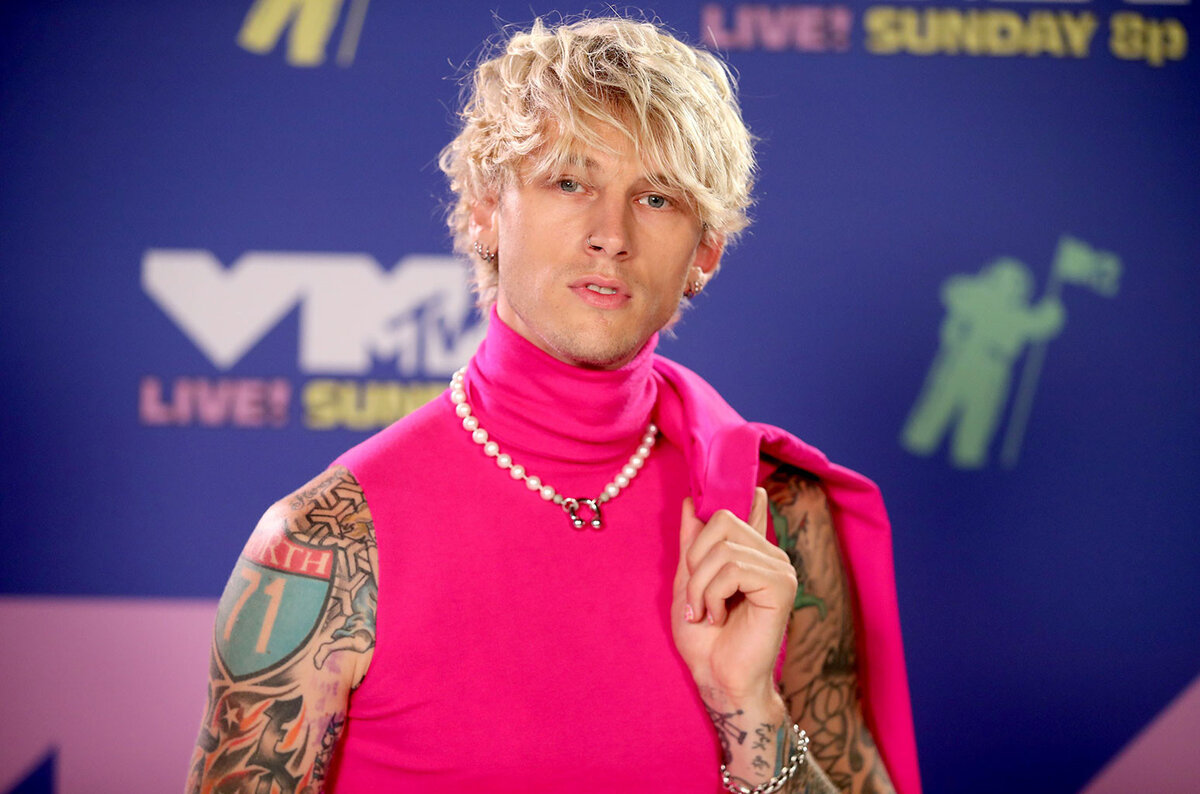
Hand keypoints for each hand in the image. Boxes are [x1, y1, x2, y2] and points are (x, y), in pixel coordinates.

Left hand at [671, 488, 797, 706]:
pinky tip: (719, 616)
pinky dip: (713, 594)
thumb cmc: (703, 637)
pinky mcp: (781, 586)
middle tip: (697, 598)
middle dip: (695, 561)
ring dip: (700, 586)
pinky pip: (734, 569)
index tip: (738, 483)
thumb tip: (692, 502)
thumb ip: (692, 544)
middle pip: (722, 521)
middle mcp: (770, 555)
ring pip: (724, 548)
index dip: (738, 491)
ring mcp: (780, 569)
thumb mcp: (687, 581)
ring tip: (705, 613)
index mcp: (751, 552)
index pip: (748, 508)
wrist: (716, 676)